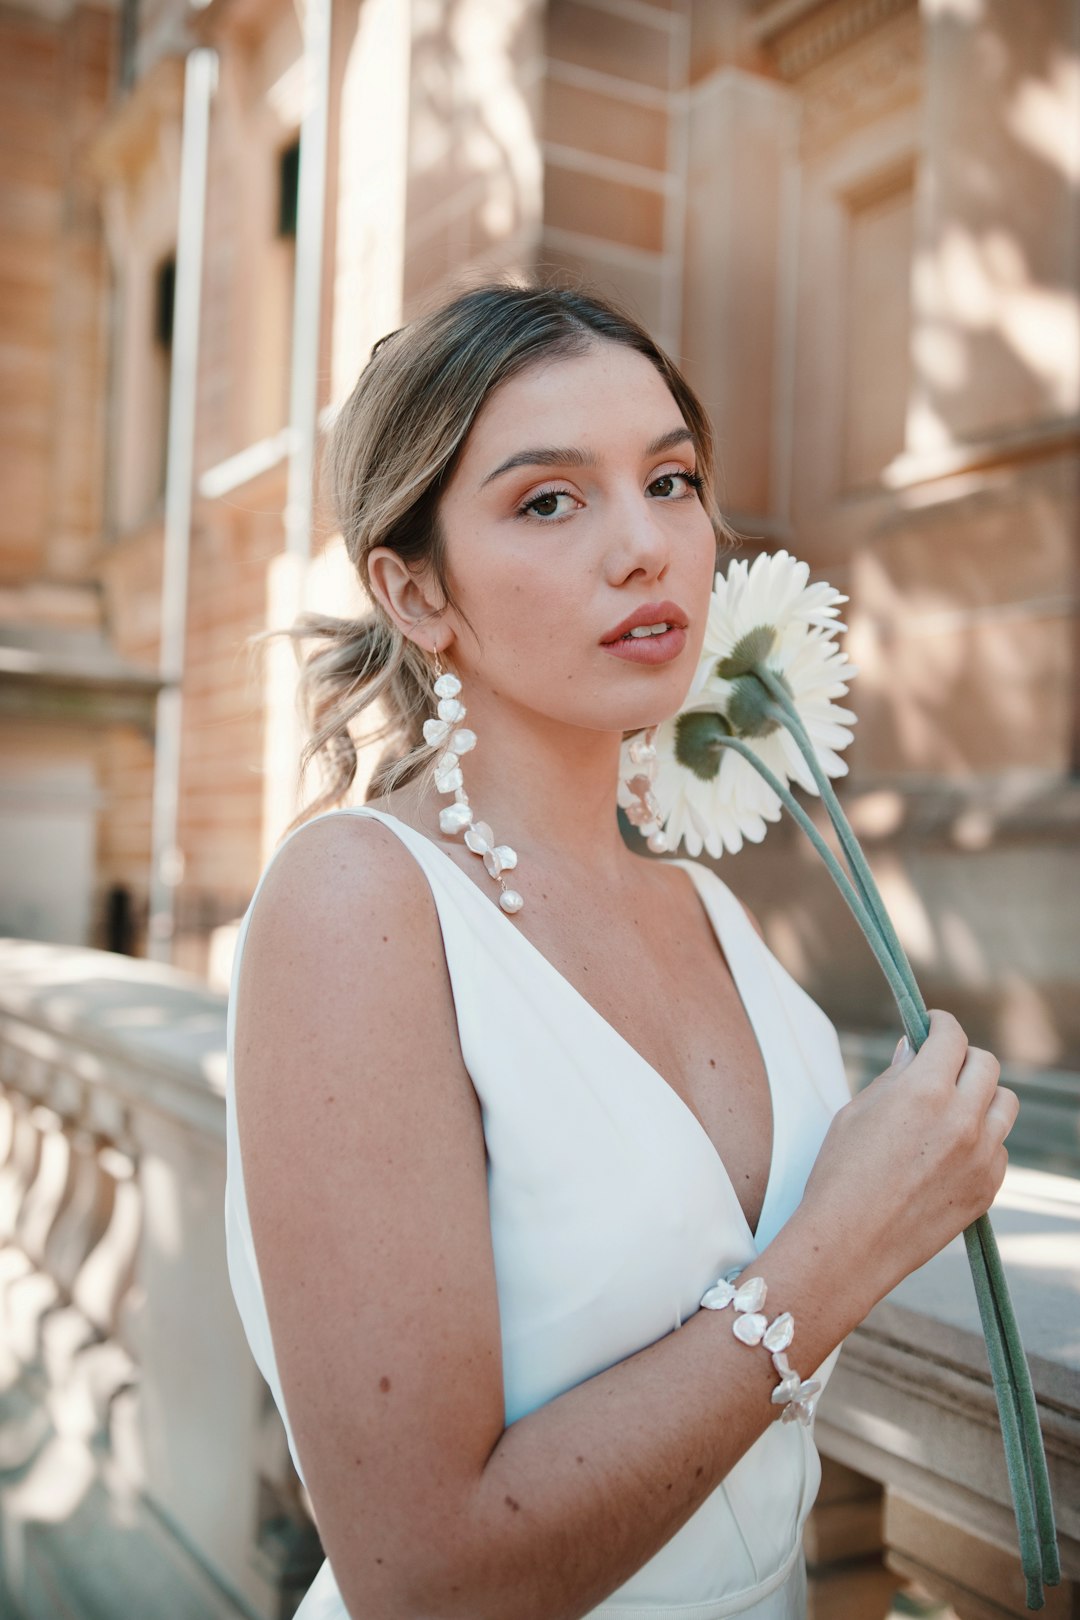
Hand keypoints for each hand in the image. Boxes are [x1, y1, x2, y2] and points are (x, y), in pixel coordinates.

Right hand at [801, 1009, 1019, 1308]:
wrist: (850, 1244)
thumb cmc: (840, 1175)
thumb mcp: (856, 1112)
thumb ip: (895, 1076)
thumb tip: (914, 1050)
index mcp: (924, 1091)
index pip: (952, 1037)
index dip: (941, 1025)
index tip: (932, 1026)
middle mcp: (962, 1119)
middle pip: (986, 1065)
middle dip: (962, 1058)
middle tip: (940, 1067)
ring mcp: (981, 1157)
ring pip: (1005, 1104)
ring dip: (982, 1096)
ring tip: (953, 1107)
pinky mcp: (987, 1188)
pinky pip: (1000, 1147)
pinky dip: (983, 1139)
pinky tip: (950, 1150)